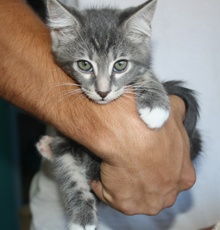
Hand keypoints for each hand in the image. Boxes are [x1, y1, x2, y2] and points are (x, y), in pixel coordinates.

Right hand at [91, 95, 195, 214]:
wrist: (128, 132)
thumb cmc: (151, 123)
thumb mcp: (172, 112)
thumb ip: (178, 113)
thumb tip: (176, 107)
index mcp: (183, 175)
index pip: (175, 175)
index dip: (159, 163)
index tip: (145, 155)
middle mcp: (168, 194)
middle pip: (155, 189)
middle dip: (143, 178)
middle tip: (129, 161)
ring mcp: (147, 203)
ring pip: (134, 196)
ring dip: (122, 184)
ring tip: (111, 168)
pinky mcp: (125, 204)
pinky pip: (110, 196)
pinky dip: (103, 186)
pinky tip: (99, 174)